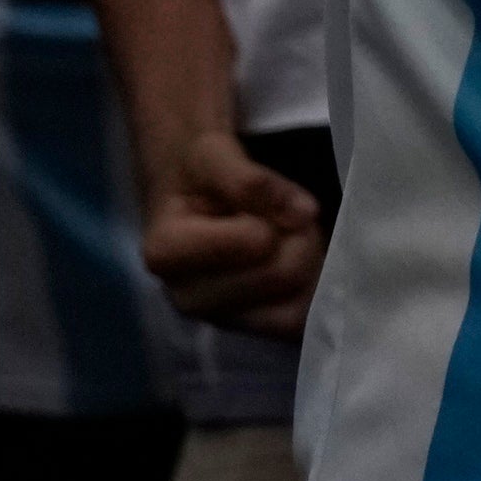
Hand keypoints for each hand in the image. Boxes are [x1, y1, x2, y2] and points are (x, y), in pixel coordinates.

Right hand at [139, 125, 325, 337]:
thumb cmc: (196, 169)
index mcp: (166, 254)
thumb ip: (248, 179)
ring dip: (308, 262)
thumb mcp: (210, 152)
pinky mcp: (250, 328)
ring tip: (288, 237)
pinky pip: (303, 323)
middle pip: (282, 274)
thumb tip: (302, 213)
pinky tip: (301, 261)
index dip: (272, 214)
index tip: (260, 197)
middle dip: (296, 237)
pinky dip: (314, 290)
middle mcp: (187, 298)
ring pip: (296, 306)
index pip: (256, 244)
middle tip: (282, 216)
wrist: (192, 190)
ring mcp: (221, 319)